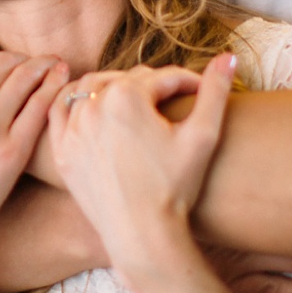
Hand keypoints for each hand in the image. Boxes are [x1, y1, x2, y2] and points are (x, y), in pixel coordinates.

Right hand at [0, 50, 67, 273]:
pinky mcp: (13, 152)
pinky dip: (53, 90)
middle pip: (6, 64)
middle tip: (41, 63)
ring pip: (26, 79)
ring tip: (58, 67)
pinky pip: (39, 108)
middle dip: (26, 60)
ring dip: (45, 67)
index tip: (13, 63)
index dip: (0, 57)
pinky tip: (63, 83)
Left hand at [49, 56, 233, 268]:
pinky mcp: (62, 150)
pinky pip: (60, 111)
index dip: (187, 83)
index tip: (200, 93)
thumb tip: (230, 56)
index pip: (162, 78)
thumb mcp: (202, 136)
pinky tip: (90, 105)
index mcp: (127, 95)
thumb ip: (215, 91)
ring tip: (135, 101)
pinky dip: (74, 102)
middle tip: (171, 101)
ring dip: (113, 89)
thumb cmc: (175, 187)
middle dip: (151, 87)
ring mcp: (73, 128)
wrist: (142, 236)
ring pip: (91, 89)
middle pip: (127, 80)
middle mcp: (93, 105)